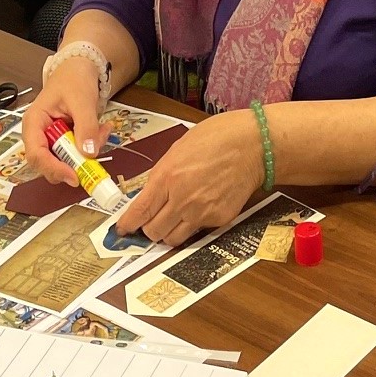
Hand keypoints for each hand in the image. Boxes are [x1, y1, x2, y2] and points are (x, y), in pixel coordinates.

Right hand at [21, 58, 105, 183]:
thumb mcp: (82, 100)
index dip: (54, 169)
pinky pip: (78, 152)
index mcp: (34, 123)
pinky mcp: (66, 140)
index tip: (75, 176)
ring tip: (102, 130)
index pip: (36, 155)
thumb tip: (88, 153)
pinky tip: (102, 129)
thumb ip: (86, 126)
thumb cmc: (74, 78)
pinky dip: (92, 145)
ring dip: (88, 152)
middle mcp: (39, 135)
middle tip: (97, 151)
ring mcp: (53, 139)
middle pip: (50, 163)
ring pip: (68, 160)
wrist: (81, 67)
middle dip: (76, 161)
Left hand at [112, 110, 264, 246]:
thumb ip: (162, 174)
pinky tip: (198, 209)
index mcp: (167, 177)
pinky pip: (198, 231)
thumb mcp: (178, 149)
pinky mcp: (219, 220)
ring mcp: (201, 213)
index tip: (122, 229)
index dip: (127, 224)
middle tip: (151, 221)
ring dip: (168, 232)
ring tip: (173, 219)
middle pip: (154, 232)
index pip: (139, 212)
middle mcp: (181, 199)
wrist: (253, 145)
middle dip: (148, 229)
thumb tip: (151, 194)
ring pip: (173, 239)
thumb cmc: (217, 137)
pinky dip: (193, 225)